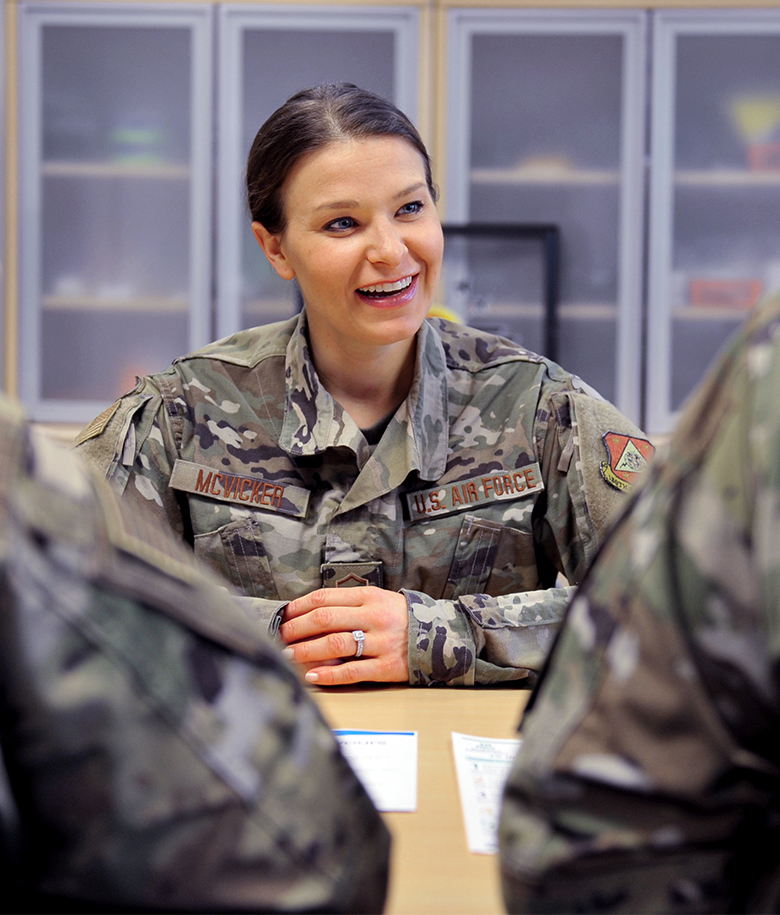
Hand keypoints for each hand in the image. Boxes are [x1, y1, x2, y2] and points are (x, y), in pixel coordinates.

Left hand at [279, 586, 408, 685]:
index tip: (284, 615)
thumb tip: (310, 612)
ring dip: (307, 651)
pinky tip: (312, 676)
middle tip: (281, 636)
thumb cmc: (400, 617)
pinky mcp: (387, 667)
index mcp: (370, 597)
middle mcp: (374, 617)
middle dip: (297, 628)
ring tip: (289, 655)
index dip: (299, 607)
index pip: (325, 598)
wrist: (441, 635)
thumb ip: (350, 604)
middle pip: (325, 619)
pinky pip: (353, 671)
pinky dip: (329, 675)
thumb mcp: (379, 600)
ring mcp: (381, 643)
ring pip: (335, 644)